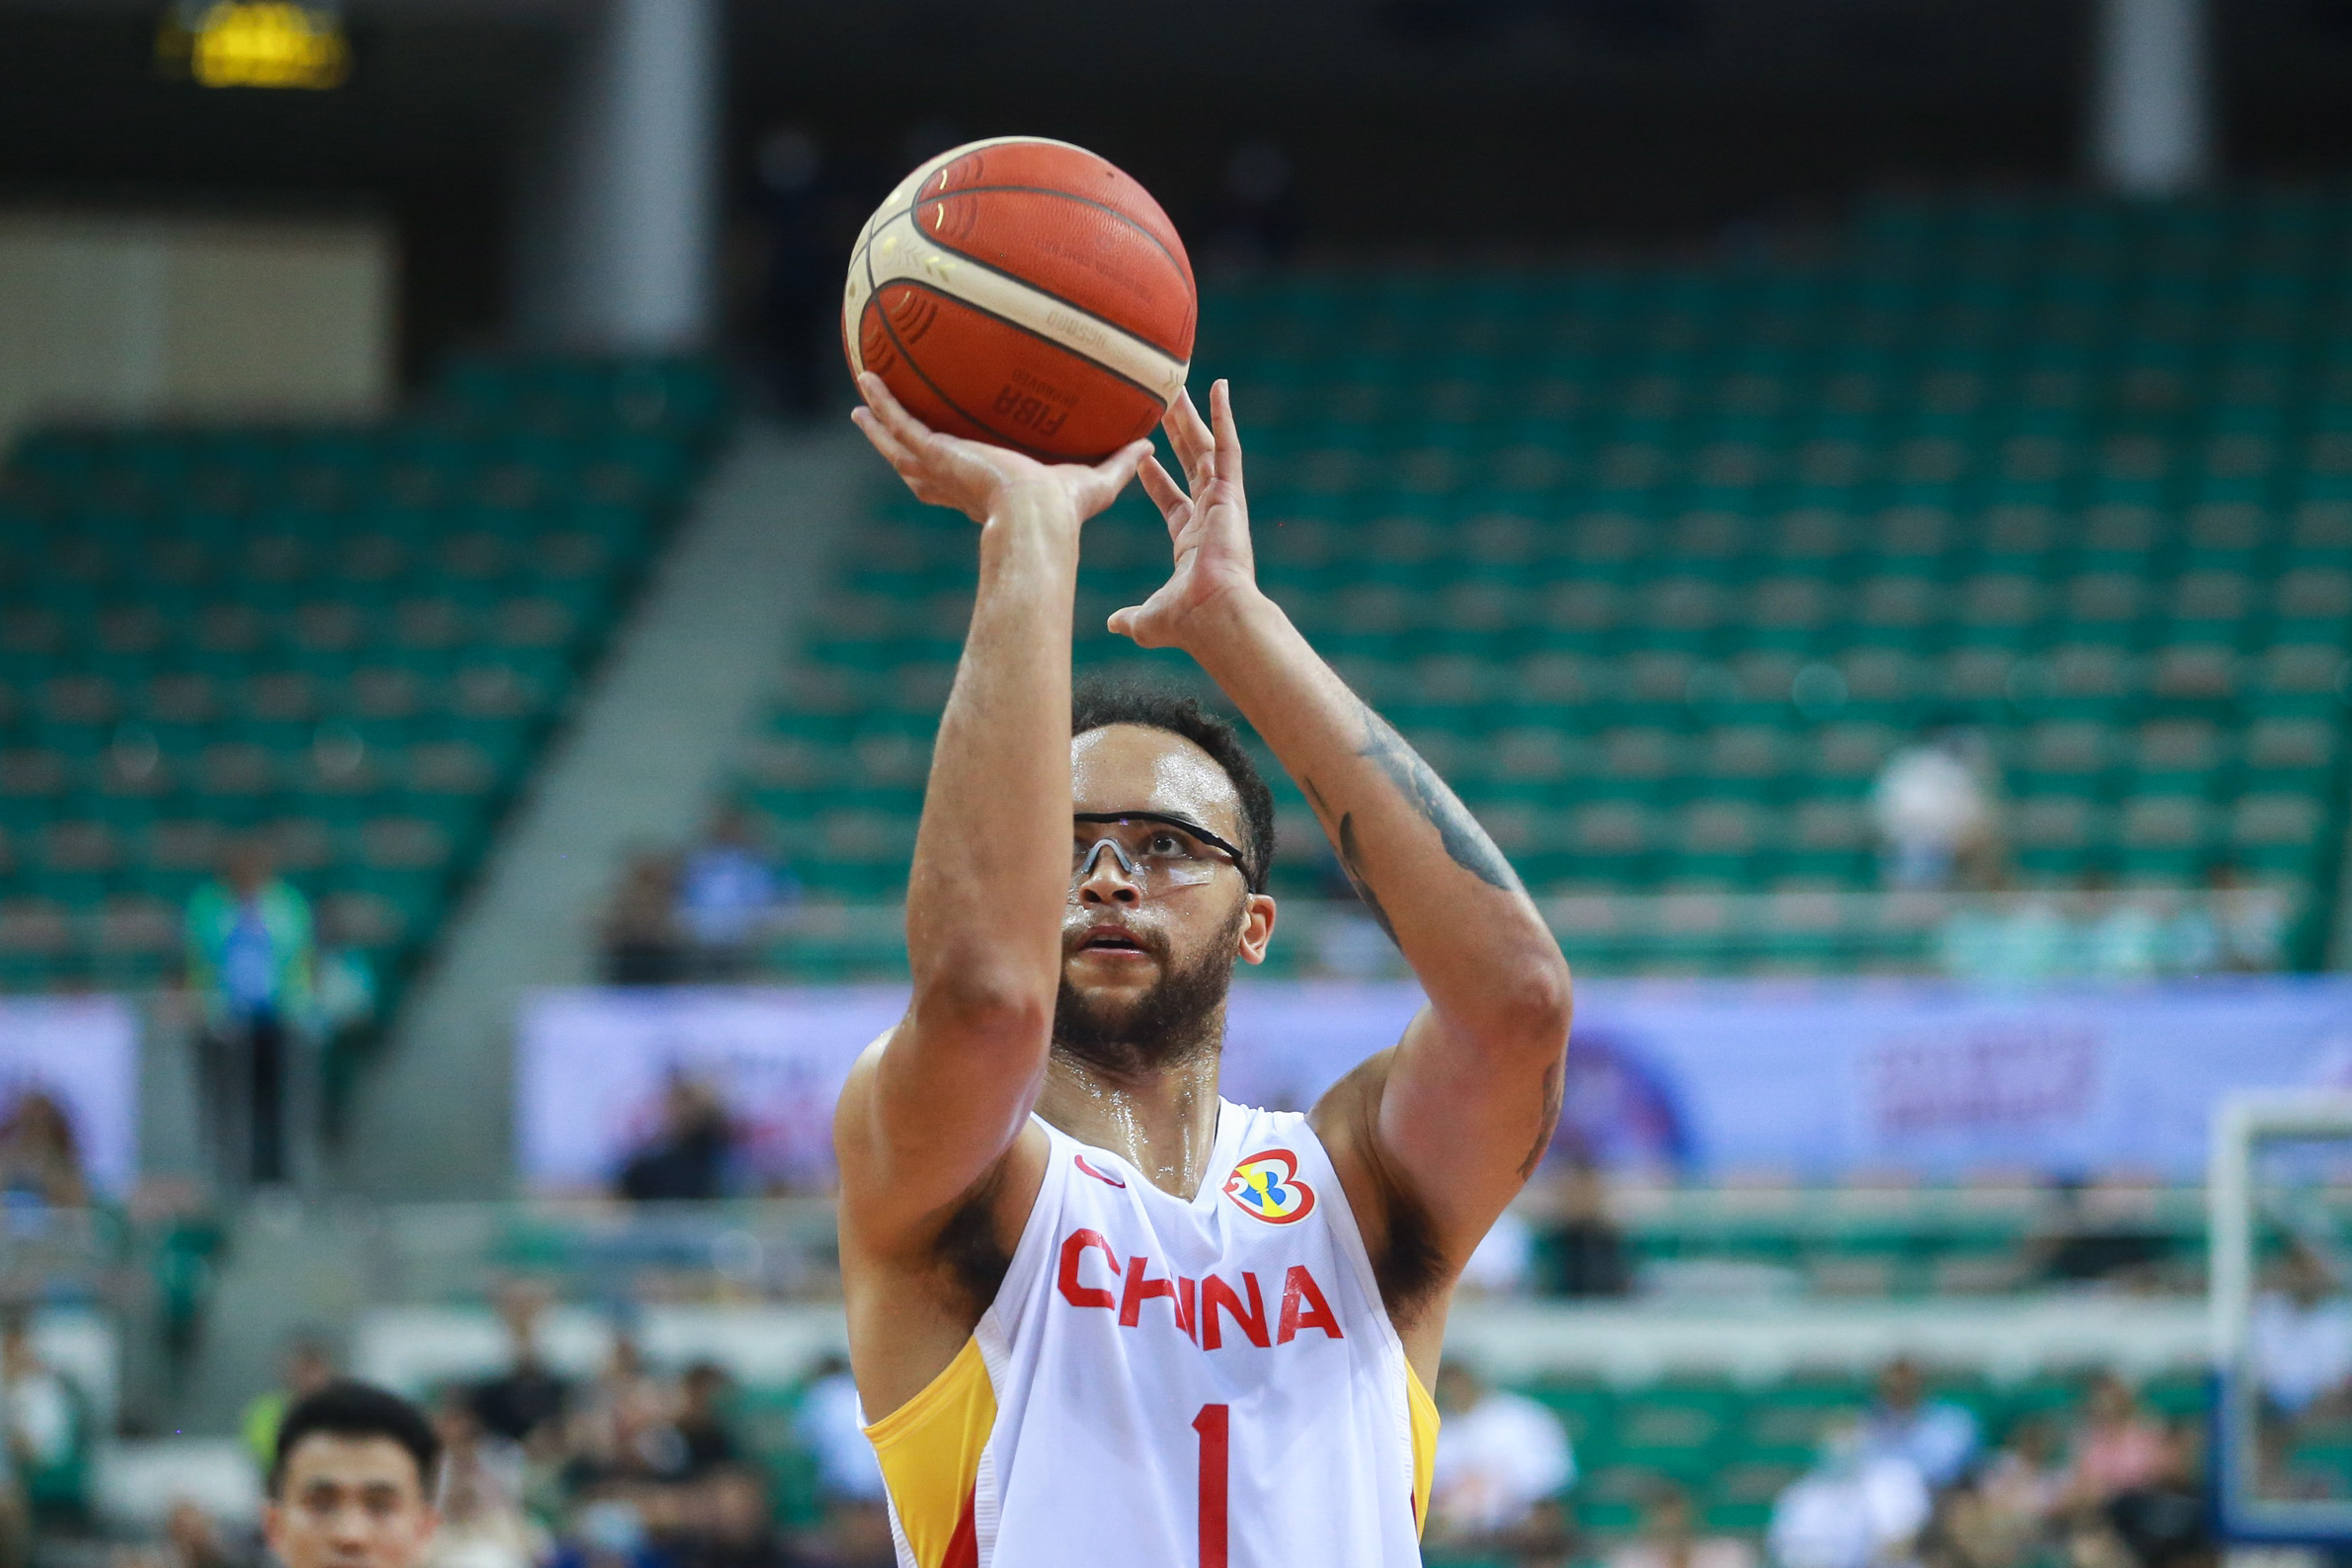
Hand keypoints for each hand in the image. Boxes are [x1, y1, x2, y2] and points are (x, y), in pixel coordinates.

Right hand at [851, 372, 1149, 526]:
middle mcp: (957, 481)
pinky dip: (881, 403)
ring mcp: (942, 468)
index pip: (959, 478)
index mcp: (986, 490)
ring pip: (897, 444)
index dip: (948, 465)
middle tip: (877, 423)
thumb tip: (1150, 445)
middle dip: (896, 445)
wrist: (1038, 517)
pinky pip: (900, 423)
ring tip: (859, 403)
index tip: (944, 451)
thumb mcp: (1095, 481)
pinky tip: (866, 379)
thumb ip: (1120, 463)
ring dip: (877, 424)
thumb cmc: (1065, 511)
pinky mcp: (936, 455)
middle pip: (915, 463)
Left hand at [1112, 379, 1260, 649]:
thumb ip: (1131, 617)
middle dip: (1177, 436)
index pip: (1172, 501)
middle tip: (1163, 408)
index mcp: (1191, 541)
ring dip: (1195, 417)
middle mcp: (1210, 517)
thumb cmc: (1186, 622)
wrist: (1213, 616)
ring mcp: (1223, 503)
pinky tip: (1219, 389)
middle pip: (1191, 466)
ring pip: (1206, 449)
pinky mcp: (1232, 494)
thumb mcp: (1148, 617)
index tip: (1143, 459)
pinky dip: (1225, 418)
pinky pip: (1228, 447)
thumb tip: (1114, 625)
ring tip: (1180, 387)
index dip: (1156, 480)